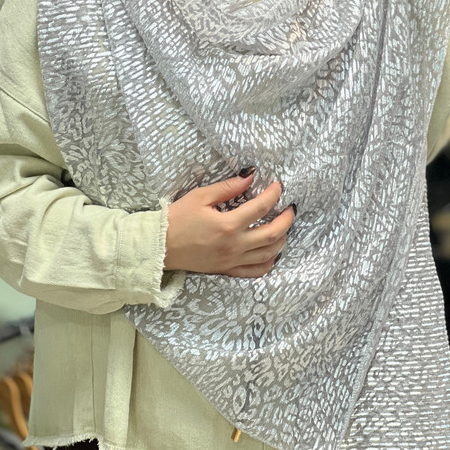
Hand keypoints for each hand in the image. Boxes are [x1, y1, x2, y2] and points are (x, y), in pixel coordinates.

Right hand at [164, 174, 295, 277]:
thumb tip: (250, 178)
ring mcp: (232, 261)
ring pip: (269, 254)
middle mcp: (234, 246)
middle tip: (290, 208)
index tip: (279, 185)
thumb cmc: (176, 218)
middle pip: (273, 234)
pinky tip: (272, 252)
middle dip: (287, 219)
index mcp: (228, 225)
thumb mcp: (200, 196)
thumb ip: (228, 187)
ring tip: (284, 226)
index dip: (274, 194)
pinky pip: (255, 272)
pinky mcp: (226, 270)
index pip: (261, 207)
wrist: (159, 247)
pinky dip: (269, 262)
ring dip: (282, 239)